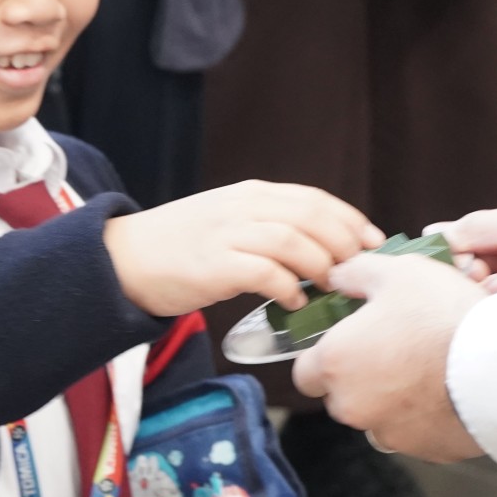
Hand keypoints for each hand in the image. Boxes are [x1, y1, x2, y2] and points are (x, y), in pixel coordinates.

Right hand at [102, 180, 384, 316]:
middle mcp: (243, 208)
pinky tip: (295, 302)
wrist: (123, 259)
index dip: (350, 220)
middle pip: (311, 217)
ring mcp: (227, 234)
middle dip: (344, 245)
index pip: (315, 200)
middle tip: (357, 272)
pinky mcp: (213, 265)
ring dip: (320, 266)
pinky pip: (264, 273)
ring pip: (293, 241)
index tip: (373, 242)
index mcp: (251, 195)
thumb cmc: (182, 247)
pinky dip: (288, 288)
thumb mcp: (230, 223)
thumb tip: (324, 252)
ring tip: (329, 287)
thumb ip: (271, 229)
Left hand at [291, 254, 485, 462]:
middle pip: (342, 397)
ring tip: (426, 368)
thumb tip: (337, 276)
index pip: (305, 372)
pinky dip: (426, 415)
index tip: (348, 341)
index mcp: (335, 364)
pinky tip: (449, 388)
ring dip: (392, 398)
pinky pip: (417, 432)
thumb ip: (355, 273)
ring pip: (378, 417)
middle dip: (360, 376)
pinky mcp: (427, 450)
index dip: (325, 355)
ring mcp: (391, 433)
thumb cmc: (443, 315)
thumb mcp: (396, 271)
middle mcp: (354, 406)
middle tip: (394, 347)